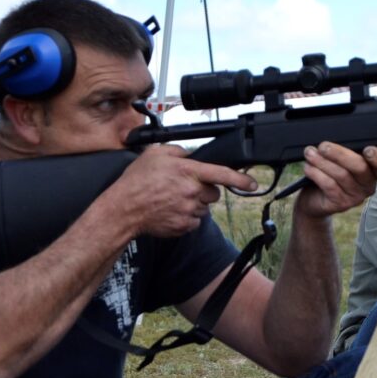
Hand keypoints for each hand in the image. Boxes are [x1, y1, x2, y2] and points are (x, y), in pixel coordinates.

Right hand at [115, 144, 256, 236]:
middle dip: (205, 190)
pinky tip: (171, 210)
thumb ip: (178, 152)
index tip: (253, 183)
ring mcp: (189, 211)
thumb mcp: (155, 154)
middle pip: (214, 193)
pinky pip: (195, 221)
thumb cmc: (136, 181)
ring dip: (195, 203)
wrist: (124, 210)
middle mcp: (192, 192)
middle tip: (185, 187)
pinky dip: (187, 216)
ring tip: (172, 199)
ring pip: (204, 207)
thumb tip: (191, 156)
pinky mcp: (184, 226)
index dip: (241, 179)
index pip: (222, 174)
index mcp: (188, 172)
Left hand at [296, 142, 376, 217]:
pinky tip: (309, 167)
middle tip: (323, 146)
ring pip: (342, 175)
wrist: (313, 199)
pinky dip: (317, 173)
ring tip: (310, 154)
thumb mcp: (340, 159)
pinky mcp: (342, 204)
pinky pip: (330, 185)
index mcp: (374, 171)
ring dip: (323, 162)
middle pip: (361, 167)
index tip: (368, 149)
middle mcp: (369, 185)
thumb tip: (341, 136)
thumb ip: (347, 150)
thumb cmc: (329, 174)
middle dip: (340, 154)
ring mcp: (356, 196)